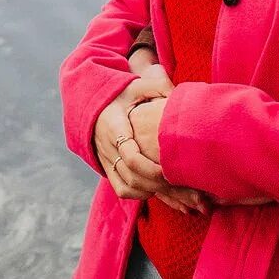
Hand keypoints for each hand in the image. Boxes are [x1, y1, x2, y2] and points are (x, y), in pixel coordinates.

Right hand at [95, 68, 206, 213]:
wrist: (94, 104)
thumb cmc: (122, 93)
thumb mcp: (138, 85)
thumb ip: (158, 86)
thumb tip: (178, 94)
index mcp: (114, 125)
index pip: (130, 155)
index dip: (151, 167)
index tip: (171, 168)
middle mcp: (108, 146)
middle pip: (132, 175)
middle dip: (159, 183)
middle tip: (184, 184)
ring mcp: (106, 159)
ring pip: (128, 185)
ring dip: (153, 190)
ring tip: (177, 190)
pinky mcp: (107, 168)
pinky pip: (122, 189)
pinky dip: (141, 193)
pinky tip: (159, 190)